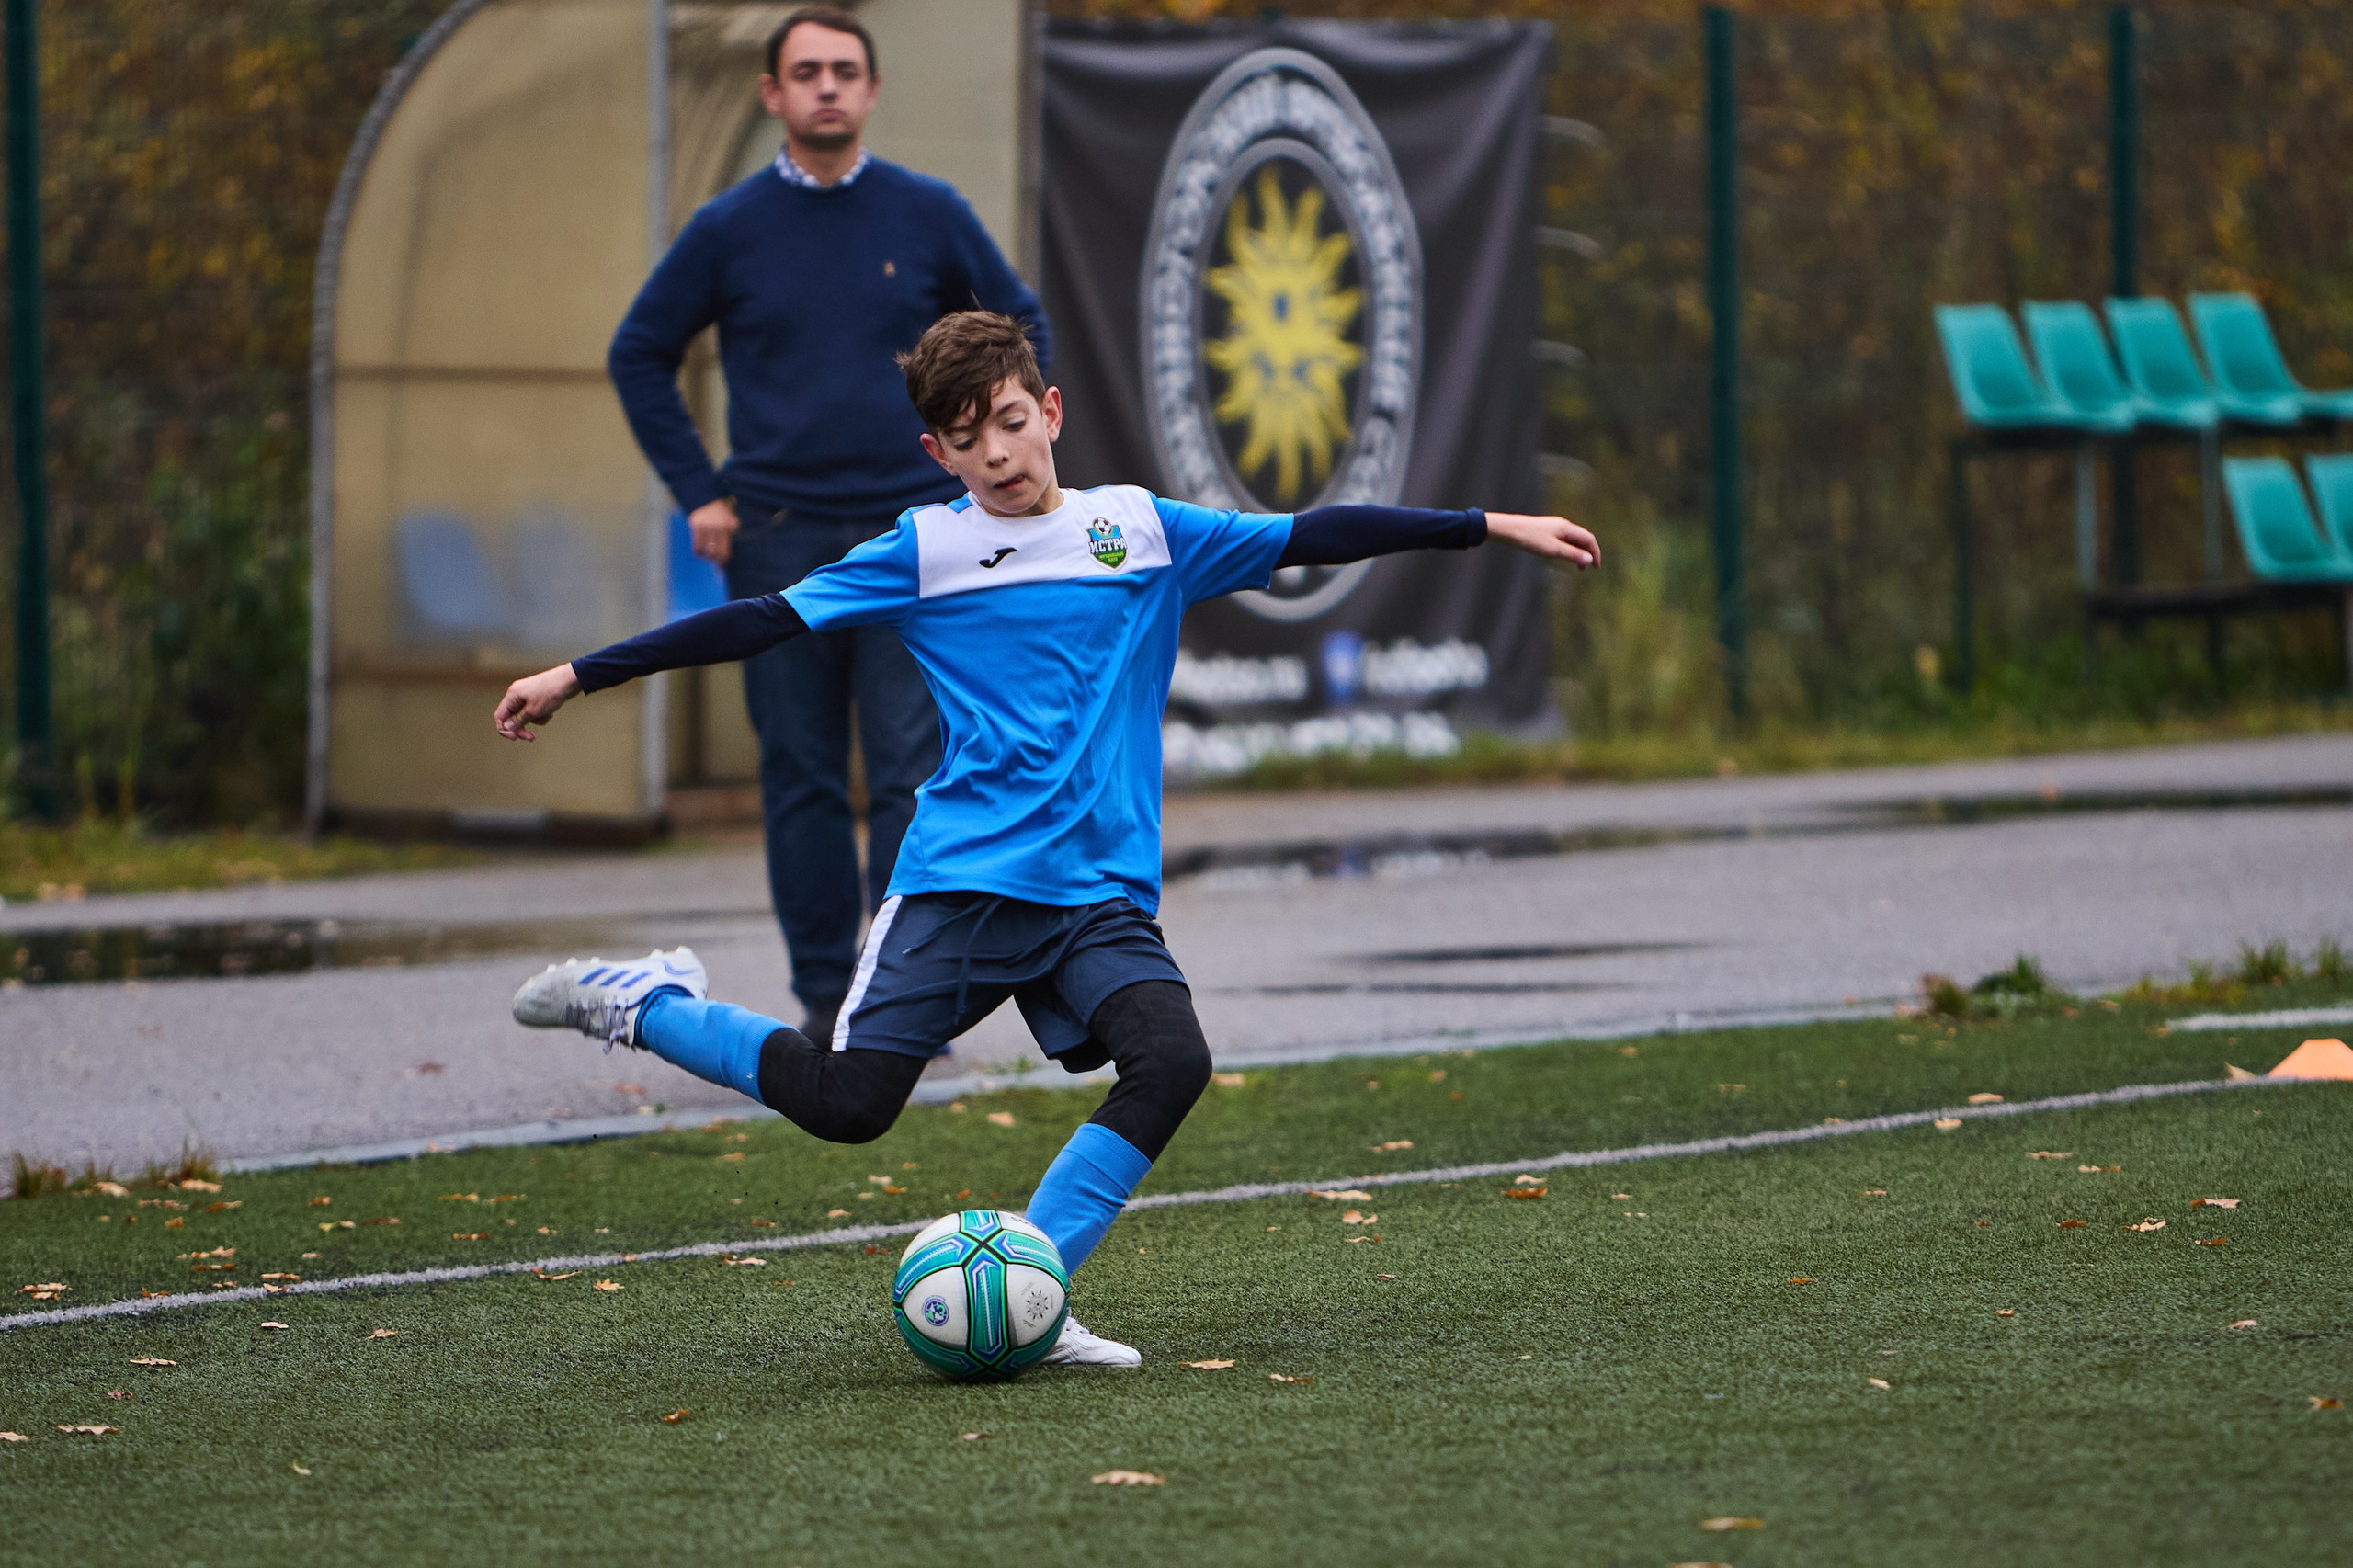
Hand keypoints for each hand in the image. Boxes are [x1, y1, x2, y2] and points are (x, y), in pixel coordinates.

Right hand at [493, 664, 582, 741]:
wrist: (569, 681)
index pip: (499, 716)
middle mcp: (517, 694)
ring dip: (535, 720)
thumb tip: (507, 727)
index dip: (505, 729)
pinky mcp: (536, 697)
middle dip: (522, 728)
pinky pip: (534, 711)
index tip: (515, 738)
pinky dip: (541, 715)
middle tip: (531, 737)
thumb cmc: (551, 692)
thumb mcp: (533, 711)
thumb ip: (518, 721)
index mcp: (512, 695)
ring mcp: (527, 695)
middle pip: (512, 717)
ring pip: (524, 716)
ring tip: (546, 715)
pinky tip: (550, 712)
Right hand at [688, 497, 738, 565]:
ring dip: (709, 557)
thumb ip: (731, 530)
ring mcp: (708, 527)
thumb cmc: (719, 510)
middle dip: (720, 563)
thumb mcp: (731, 518)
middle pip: (722, 553)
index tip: (724, 563)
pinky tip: (700, 553)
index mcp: (731, 525)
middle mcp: (721, 527)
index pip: (731, 546)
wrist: (704, 497)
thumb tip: (727, 550)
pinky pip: (698, 546)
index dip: (727, 557)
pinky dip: (699, 553)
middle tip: (719, 567)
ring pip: (710, 552)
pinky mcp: (696, 527)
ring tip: (709, 557)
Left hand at [1483, 511, 1599, 569]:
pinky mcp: (1546, 531)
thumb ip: (1573, 554)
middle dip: (1587, 553)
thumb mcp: (1554, 550)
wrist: (1510, 530)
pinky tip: (1562, 557)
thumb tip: (1590, 559)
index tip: (1596, 567)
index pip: (1589, 539)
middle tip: (1586, 569)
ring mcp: (1555, 527)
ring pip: (1572, 540)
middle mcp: (1563, 525)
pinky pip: (1563, 540)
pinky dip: (1568, 549)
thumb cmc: (1531, 539)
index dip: (1595, 553)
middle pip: (1582, 539)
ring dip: (1577, 553)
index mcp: (1567, 528)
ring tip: (1576, 566)